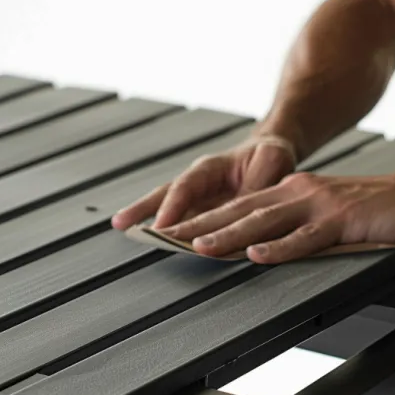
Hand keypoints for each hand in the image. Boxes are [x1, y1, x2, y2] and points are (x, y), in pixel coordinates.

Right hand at [111, 135, 298, 229]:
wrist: (271, 153)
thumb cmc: (270, 155)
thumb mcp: (271, 163)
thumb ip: (256, 186)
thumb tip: (245, 207)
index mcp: (211, 168)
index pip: (186, 187)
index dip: (172, 206)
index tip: (161, 226)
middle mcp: (198, 182)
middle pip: (165, 195)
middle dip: (143, 209)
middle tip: (123, 224)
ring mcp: (197, 197)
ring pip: (166, 208)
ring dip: (145, 219)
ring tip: (122, 229)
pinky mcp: (203, 211)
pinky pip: (182, 222)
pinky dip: (166, 232)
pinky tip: (151, 242)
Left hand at [159, 168, 394, 263]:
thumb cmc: (378, 213)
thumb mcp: (328, 218)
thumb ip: (297, 231)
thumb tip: (260, 253)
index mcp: (294, 192)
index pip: (240, 207)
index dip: (203, 219)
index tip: (171, 233)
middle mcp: (300, 192)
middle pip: (242, 211)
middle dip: (201, 225)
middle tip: (165, 239)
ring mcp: (320, 204)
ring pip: (265, 221)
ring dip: (229, 236)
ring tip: (198, 248)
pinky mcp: (343, 219)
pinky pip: (306, 236)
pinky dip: (280, 248)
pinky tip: (257, 256)